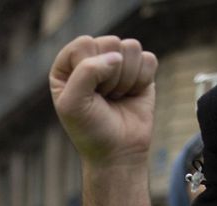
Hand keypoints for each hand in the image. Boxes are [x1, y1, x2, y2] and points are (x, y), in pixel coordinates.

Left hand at [50, 36, 156, 168]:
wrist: (118, 152)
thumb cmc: (90, 130)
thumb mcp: (73, 104)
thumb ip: (86, 72)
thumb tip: (116, 56)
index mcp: (67, 65)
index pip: (84, 44)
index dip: (90, 68)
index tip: (88, 94)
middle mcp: (91, 59)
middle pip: (109, 42)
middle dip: (109, 76)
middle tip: (103, 98)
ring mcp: (116, 63)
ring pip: (131, 48)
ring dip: (126, 79)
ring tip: (116, 97)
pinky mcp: (140, 69)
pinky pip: (148, 59)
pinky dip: (142, 81)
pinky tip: (131, 95)